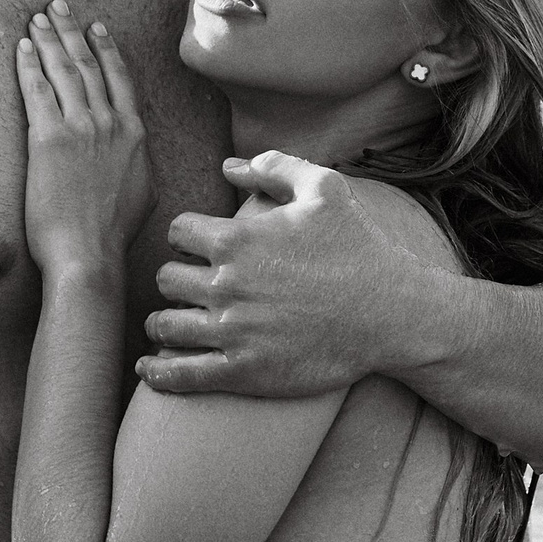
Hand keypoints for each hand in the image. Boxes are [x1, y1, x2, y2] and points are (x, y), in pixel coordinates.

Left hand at [15, 0, 153, 277]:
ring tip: (38, 18)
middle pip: (88, 65)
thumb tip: (130, 152)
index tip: (97, 28)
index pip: (120, 79)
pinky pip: (37, 90)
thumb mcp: (142, 191)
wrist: (89, 252)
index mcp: (135, 134)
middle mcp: (110, 123)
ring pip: (64, 70)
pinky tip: (22, 47)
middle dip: (72, 32)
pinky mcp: (48, 139)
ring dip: (49, 40)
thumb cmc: (112, 233)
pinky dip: (29, 64)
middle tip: (59, 7)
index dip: (106, 49)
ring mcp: (80, 128)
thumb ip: (135, 161)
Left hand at [137, 149, 464, 396]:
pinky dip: (158, 373)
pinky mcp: (244, 372)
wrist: (393, 315)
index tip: (196, 248)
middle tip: (188, 286)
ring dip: (163, 323)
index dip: (185, 237)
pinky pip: (181, 375)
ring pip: (164, 326)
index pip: (177, 232)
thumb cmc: (360, 249)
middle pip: (165, 279)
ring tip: (172, 323)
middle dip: (175, 279)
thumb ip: (275, 167)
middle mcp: (227, 286)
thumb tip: (229, 166)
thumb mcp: (326, 190)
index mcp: (238, 240)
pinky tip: (150, 369)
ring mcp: (233, 332)